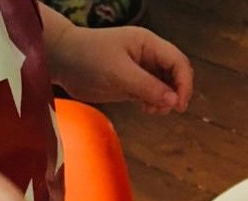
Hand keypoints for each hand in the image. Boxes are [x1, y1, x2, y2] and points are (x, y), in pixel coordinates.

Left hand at [40, 6, 192, 112]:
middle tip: (169, 110)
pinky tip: (145, 109)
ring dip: (165, 102)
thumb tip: (174, 102)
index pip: (178, 62)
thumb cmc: (89, 58)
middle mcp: (148, 55)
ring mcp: (141, 70)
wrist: (63, 61)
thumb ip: (148, 87)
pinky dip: (154, 104)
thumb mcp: (120, 73)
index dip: (184, 83)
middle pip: (176, 75)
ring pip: (166, 87)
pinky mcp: (133, 84)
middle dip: (177, 93)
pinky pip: (153, 95)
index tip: (179, 105)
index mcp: (148, 44)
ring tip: (151, 109)